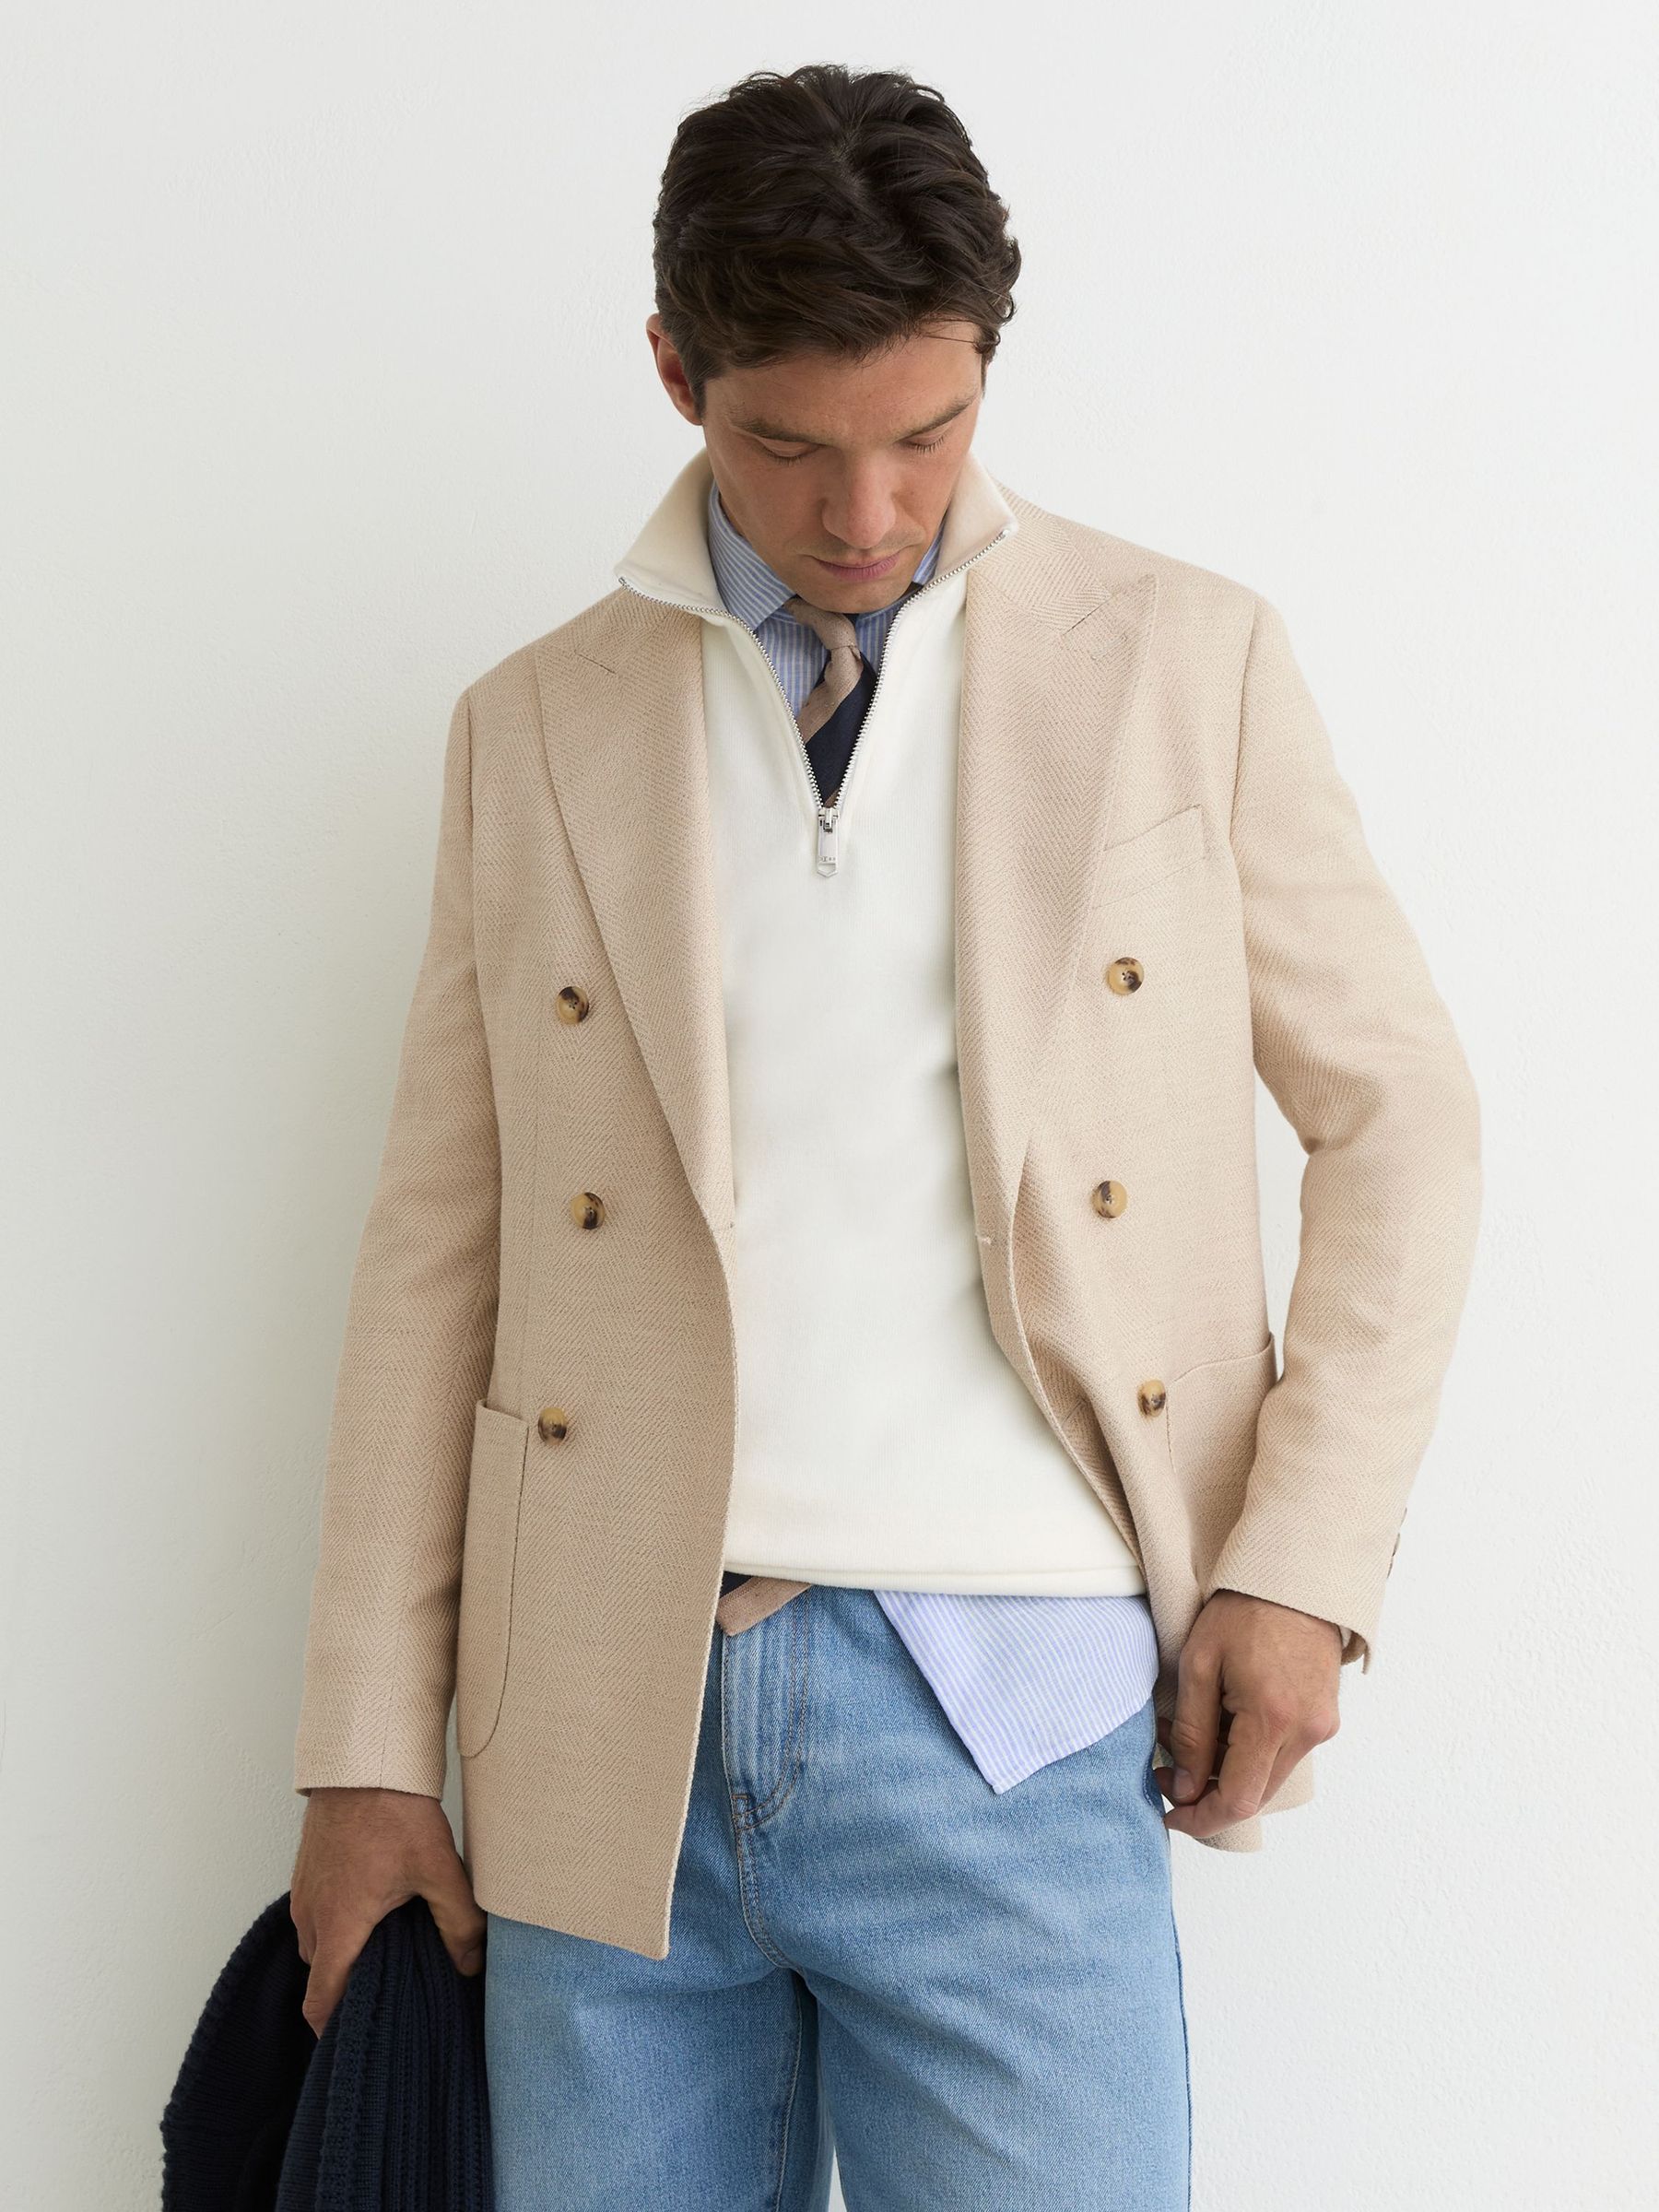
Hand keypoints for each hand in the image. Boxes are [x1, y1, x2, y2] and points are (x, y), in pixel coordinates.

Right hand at [289, 1787, 485, 2035]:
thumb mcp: (438, 1868)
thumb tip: (470, 1964)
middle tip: (389, 1990)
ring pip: (318, 1942)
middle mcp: (312, 1915)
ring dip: (343, 1951)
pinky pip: (316, 1913)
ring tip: (387, 1947)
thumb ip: (458, 1922)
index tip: (357, 2039)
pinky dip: (337, 1923)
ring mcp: (305, 1892)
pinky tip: (374, 1908)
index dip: (334, 2028)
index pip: (321, 2000)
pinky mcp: (307, 1871)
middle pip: (321, 1974)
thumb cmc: (395, 1812)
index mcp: (339, 1926)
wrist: (364, 1761)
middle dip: (348, 1987)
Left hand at [1157, 1589, 1341, 1837]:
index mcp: (1273, 1721)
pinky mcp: (1325, 1718)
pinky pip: (1283, 1755)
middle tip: (1166, 1761)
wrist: (1296, 1576)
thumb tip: (1183, 1785)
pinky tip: (1220, 1722)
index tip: (1169, 1813)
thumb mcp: (1199, 1665)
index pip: (1237, 1801)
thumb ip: (1191, 1732)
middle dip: (1204, 1789)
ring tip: (1187, 1730)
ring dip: (1224, 1769)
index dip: (1200, 1818)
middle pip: (1254, 1795)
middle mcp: (1307, 1733)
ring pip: (1267, 1777)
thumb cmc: (1244, 1610)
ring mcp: (1321, 1727)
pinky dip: (1248, 1753)